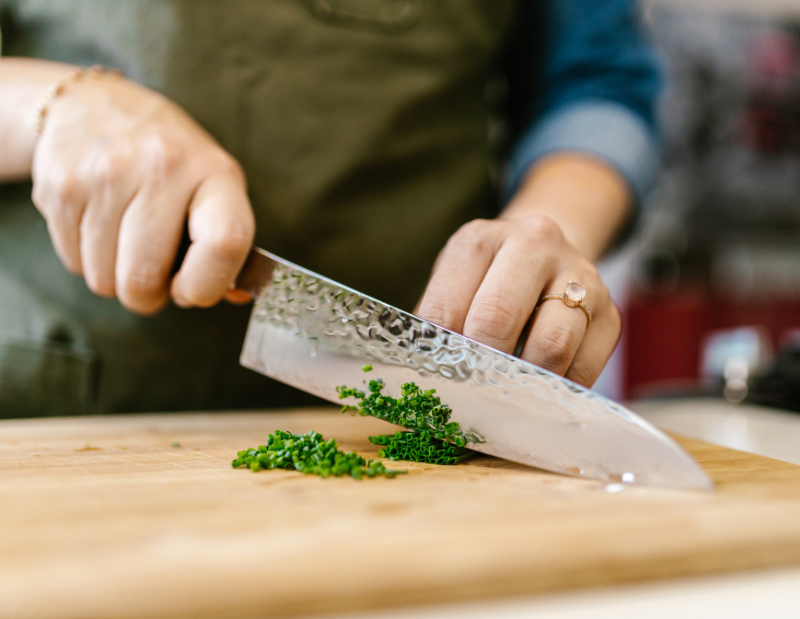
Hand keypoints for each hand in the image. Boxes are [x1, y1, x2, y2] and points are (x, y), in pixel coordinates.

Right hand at [31, 74, 254, 314]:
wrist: (95, 106)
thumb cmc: (172, 162)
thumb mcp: (214, 186)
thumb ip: (227, 244)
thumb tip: (233, 296)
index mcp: (214, 172)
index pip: (224, 243)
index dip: (206, 285)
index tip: (192, 289)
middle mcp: (160, 166)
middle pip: (143, 279)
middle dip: (148, 294)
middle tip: (154, 272)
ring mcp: (105, 174)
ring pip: (104, 279)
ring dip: (116, 277)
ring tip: (127, 240)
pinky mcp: (60, 184)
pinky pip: (74, 262)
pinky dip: (88, 258)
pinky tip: (100, 224)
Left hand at [416, 216, 620, 386]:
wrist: (550, 257)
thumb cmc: (489, 282)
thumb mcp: (456, 286)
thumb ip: (440, 325)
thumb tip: (426, 379)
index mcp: (480, 240)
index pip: (446, 308)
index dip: (439, 354)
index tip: (438, 381)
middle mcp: (534, 244)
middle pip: (497, 319)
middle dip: (480, 365)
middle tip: (472, 392)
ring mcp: (580, 276)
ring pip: (550, 347)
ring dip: (523, 382)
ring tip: (507, 392)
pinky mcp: (611, 314)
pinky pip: (583, 368)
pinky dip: (557, 389)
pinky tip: (540, 387)